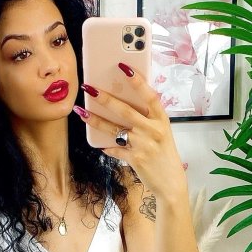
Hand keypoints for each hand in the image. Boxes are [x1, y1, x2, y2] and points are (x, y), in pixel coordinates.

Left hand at [75, 63, 184, 195]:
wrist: (171, 183)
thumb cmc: (165, 155)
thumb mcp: (162, 133)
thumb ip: (147, 119)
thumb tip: (124, 105)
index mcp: (161, 120)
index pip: (150, 96)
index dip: (137, 81)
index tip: (123, 68)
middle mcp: (153, 130)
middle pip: (125, 110)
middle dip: (105, 98)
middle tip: (89, 88)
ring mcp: (143, 145)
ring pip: (114, 129)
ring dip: (95, 120)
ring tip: (81, 111)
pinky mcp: (135, 158)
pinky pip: (115, 149)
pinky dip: (107, 147)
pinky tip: (100, 144)